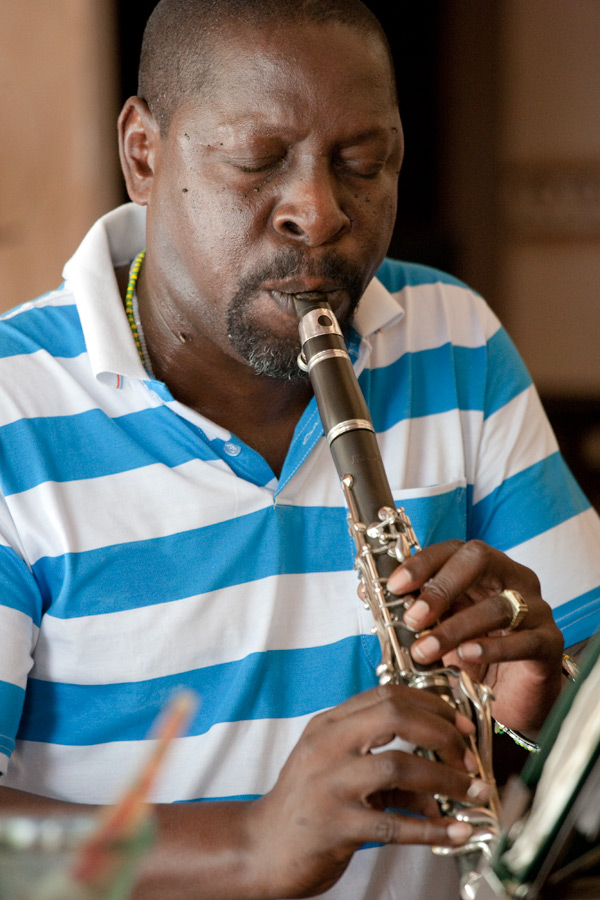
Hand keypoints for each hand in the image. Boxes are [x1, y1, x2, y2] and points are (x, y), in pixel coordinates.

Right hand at [247, 684, 491, 898]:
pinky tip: (456, 831)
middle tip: (468, 755)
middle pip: (395, 717)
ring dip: (447, 780)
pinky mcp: (336, 826)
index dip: (432, 705)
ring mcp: (330, 785)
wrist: (261, 848)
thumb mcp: (336, 767)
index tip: (460, 724)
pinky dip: (432, 828)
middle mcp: (327, 746)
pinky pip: (395, 824)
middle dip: (442, 733)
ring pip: (399, 767)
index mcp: (328, 724)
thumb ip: (381, 760)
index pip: (387, 695)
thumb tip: (442, 773)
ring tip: (473, 792)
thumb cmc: (305, 804)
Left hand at [386, 539, 564, 735]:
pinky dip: (491, 648)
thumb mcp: (437, 627)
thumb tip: (365, 589)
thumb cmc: (473, 653)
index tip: (394, 586)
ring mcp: (536, 608)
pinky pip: (523, 640)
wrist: (513, 697)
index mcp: (484, 568)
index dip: (422, 563)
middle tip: (413, 617)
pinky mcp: (549, 643)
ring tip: (425, 651)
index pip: (453, 549)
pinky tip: (466, 658)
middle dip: (441, 587)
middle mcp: (513, 578)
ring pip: (498, 606)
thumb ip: (408, 607)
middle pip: (479, 560)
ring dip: (456, 628)